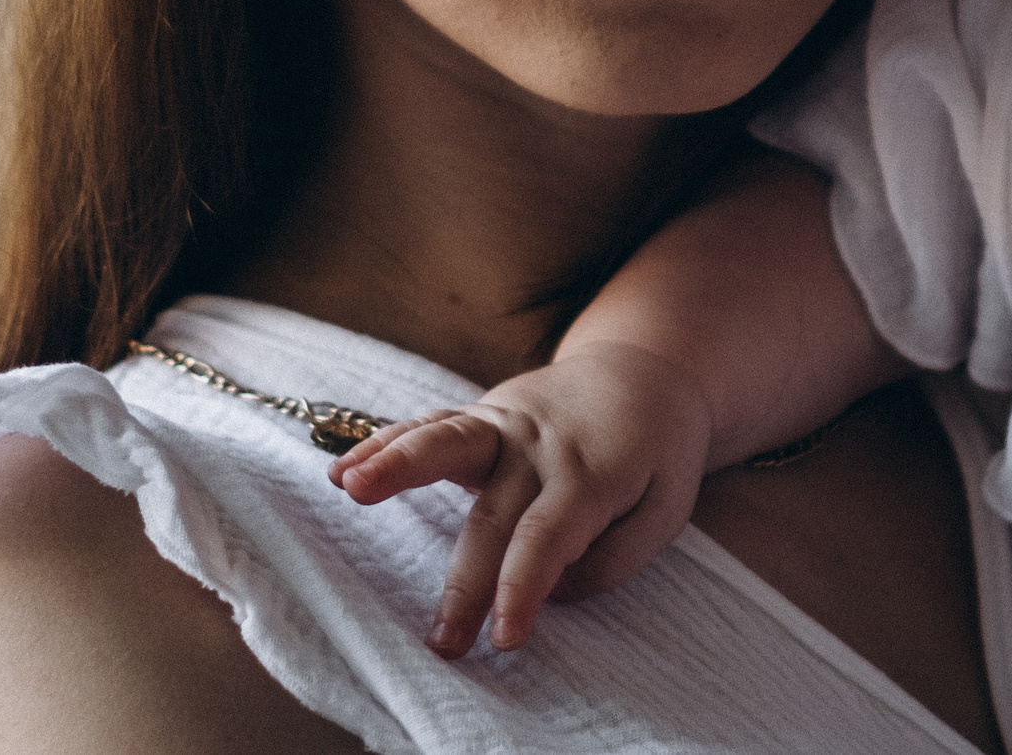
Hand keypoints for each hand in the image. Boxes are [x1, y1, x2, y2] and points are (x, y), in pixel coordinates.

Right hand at [332, 342, 712, 656]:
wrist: (646, 370)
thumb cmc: (657, 453)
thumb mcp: (667, 508)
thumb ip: (615, 556)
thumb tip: (553, 593)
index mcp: (592, 473)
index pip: (549, 537)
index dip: (525, 588)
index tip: (505, 638)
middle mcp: (541, 444)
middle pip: (495, 513)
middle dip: (468, 580)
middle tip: (444, 640)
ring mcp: (506, 421)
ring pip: (449, 441)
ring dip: (398, 464)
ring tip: (352, 489)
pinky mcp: (481, 411)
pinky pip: (429, 425)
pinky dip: (385, 442)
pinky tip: (343, 468)